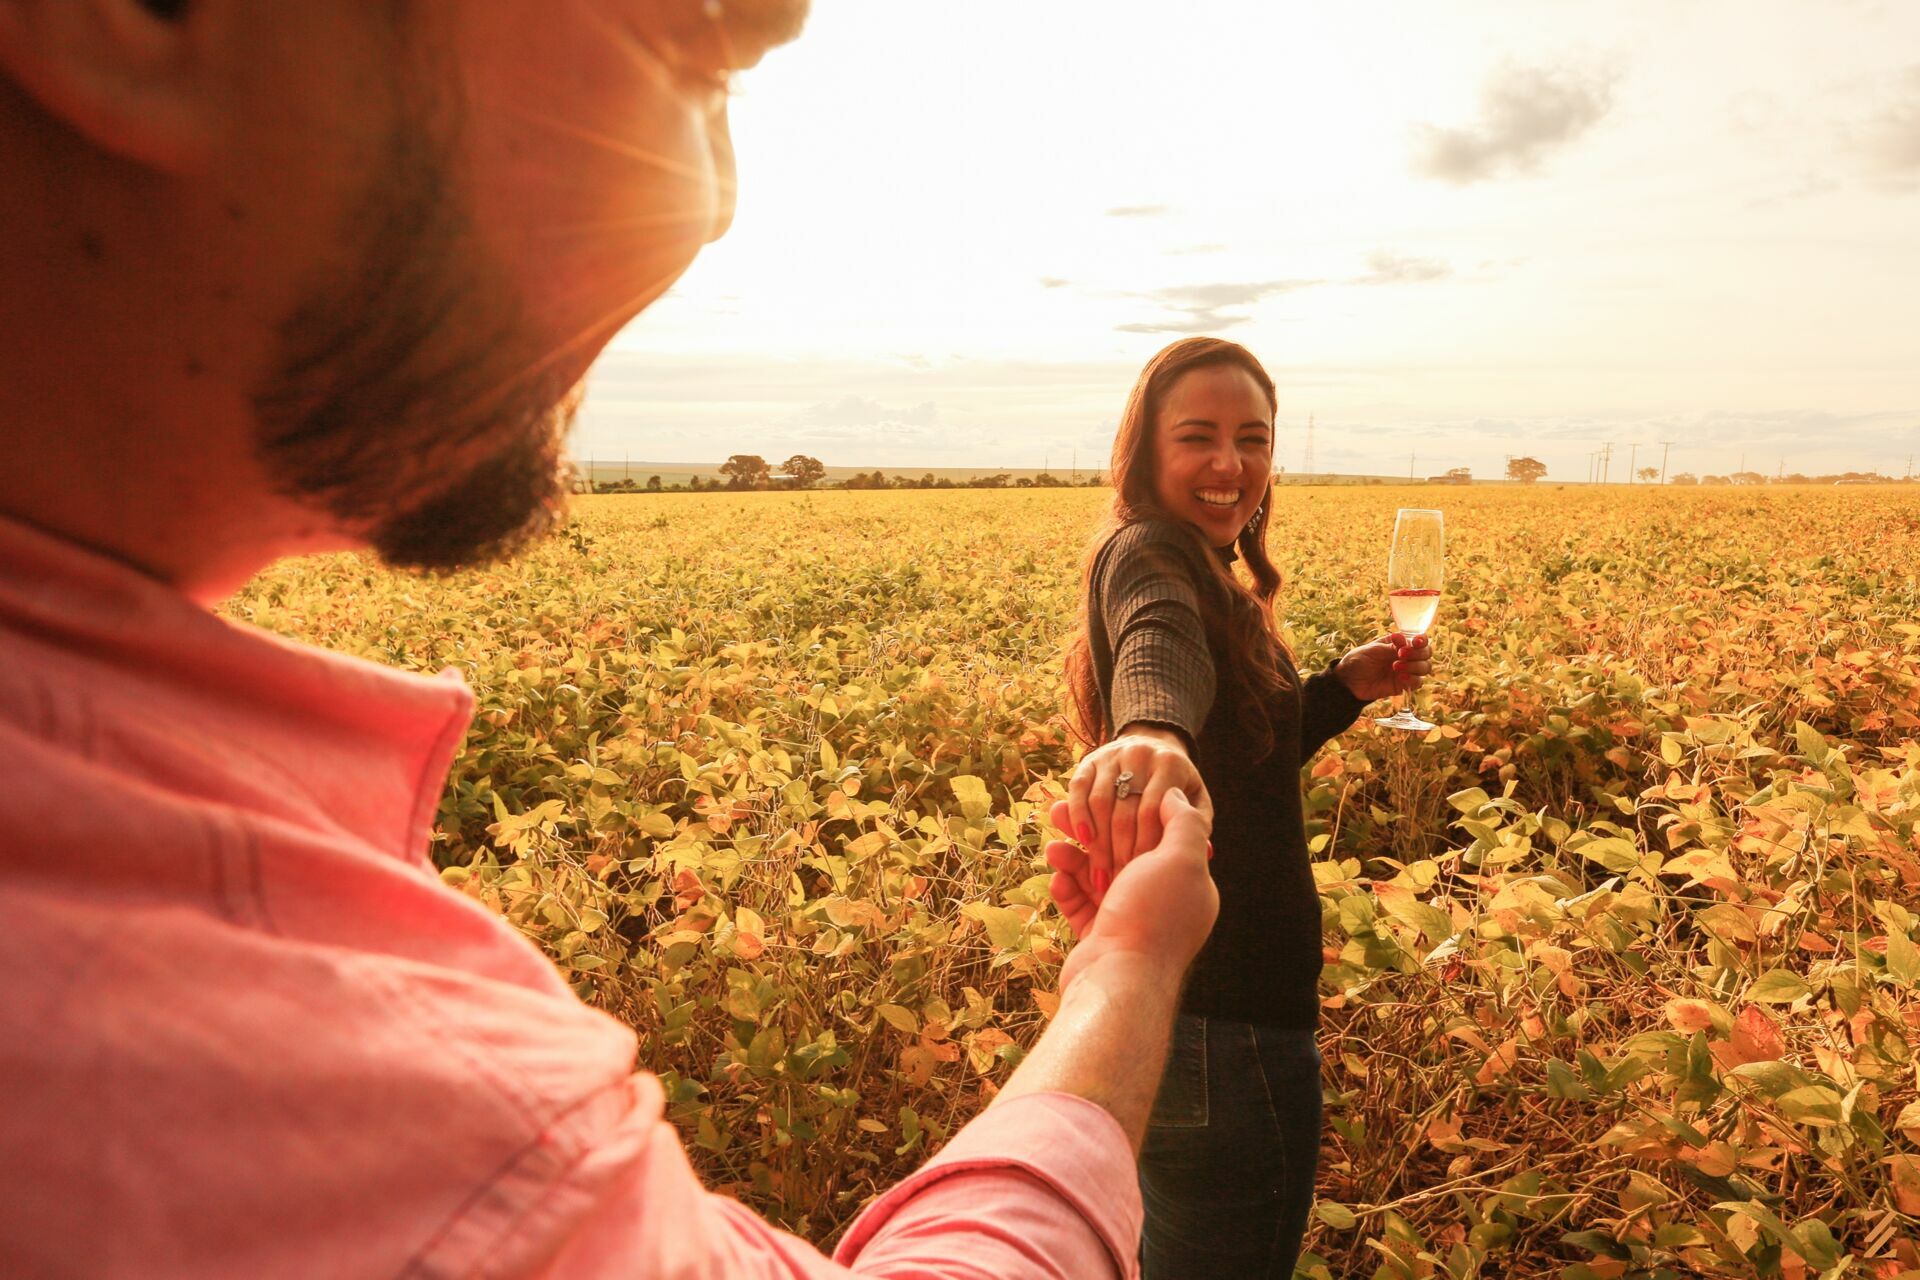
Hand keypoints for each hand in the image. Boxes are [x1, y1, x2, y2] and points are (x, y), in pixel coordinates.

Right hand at [1045, 791, 1217, 994]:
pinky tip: (1057, 877)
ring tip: (1053, 848)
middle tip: (1061, 814)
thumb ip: (1184, 823)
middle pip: (1122, 854)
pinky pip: (1081, 904)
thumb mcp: (1182, 860)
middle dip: (1093, 833)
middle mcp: (1159, 902)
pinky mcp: (1100, 937)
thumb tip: (1174, 795)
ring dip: (1073, 860)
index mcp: (1185, 884)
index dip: (1130, 814)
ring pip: (1097, 878)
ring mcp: (1129, 921)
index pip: (1158, 837)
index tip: (1105, 795)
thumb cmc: (1153, 917)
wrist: (1119, 979)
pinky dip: (1068, 889)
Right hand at [1065, 726, 1211, 902]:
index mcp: (1172, 765)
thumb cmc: (1176, 792)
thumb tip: (1201, 848)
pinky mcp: (1089, 762)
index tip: (1142, 877)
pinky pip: (1078, 791)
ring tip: (1101, 875)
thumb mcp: (1196, 804)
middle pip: (1125, 811)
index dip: (1145, 847)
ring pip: (1099, 803)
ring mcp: (1112, 756)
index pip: (1153, 813)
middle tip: (1117, 882)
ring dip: (1097, 844)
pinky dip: (1078, 817)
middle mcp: (1141, 754)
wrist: (1153, 750)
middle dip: (1120, 852)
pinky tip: (1080, 843)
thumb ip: (1195, 826)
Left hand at [1333, 632, 1431, 702]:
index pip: (1419, 639)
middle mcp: (1406, 655)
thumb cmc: (1358, 660)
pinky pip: (1418, 682)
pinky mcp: (1404, 685)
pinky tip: (1400, 677)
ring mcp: (1407, 670)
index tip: (1415, 642)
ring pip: (1425, 667)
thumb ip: (1391, 646)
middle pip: (1427, 653)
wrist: (1348, 682)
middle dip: (1418, 653)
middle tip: (1401, 654)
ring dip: (1414, 665)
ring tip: (1395, 666)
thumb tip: (1405, 639)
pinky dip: (1412, 679)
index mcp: (1399, 643)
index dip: (1422, 640)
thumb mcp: (1373, 649)